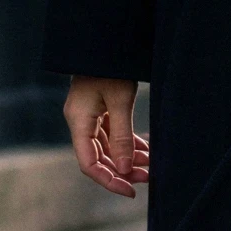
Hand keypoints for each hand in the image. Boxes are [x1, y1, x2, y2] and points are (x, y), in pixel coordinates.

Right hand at [63, 76, 150, 196]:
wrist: (106, 40)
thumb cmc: (111, 67)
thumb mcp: (120, 101)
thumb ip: (122, 136)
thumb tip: (124, 169)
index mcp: (78, 120)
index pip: (89, 163)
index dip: (108, 180)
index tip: (130, 190)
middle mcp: (81, 122)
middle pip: (99, 158)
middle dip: (122, 171)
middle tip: (148, 178)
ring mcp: (90, 117)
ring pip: (108, 148)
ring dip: (128, 159)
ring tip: (151, 166)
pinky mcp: (100, 111)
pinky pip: (112, 135)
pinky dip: (128, 144)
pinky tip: (146, 152)